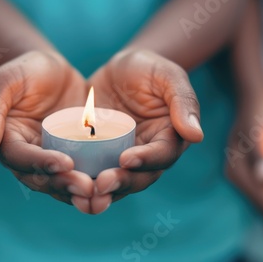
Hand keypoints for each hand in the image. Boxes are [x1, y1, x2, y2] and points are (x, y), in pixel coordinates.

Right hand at [0, 51, 94, 211]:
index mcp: (7, 142)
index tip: (65, 163)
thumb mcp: (4, 82)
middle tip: (87, 186)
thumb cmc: (25, 70)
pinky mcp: (75, 157)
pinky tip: (114, 183)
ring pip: (63, 182)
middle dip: (64, 184)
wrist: (54, 68)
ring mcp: (52, 158)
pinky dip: (96, 181)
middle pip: (43, 178)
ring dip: (80, 191)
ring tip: (101, 193)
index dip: (40, 163)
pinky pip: (84, 173)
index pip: (20, 159)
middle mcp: (29, 157)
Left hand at [87, 49, 203, 212]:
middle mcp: (149, 154)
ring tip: (84, 193)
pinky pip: (94, 173)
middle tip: (101, 184)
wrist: (118, 69)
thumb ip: (182, 100)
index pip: (163, 155)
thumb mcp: (166, 74)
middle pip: (140, 177)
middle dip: (122, 182)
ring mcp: (124, 158)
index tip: (126, 159)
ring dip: (102, 191)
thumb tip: (196, 135)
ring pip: (117, 181)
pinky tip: (66, 183)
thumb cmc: (147, 68)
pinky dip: (83, 181)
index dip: (147, 160)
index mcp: (170, 137)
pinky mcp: (101, 157)